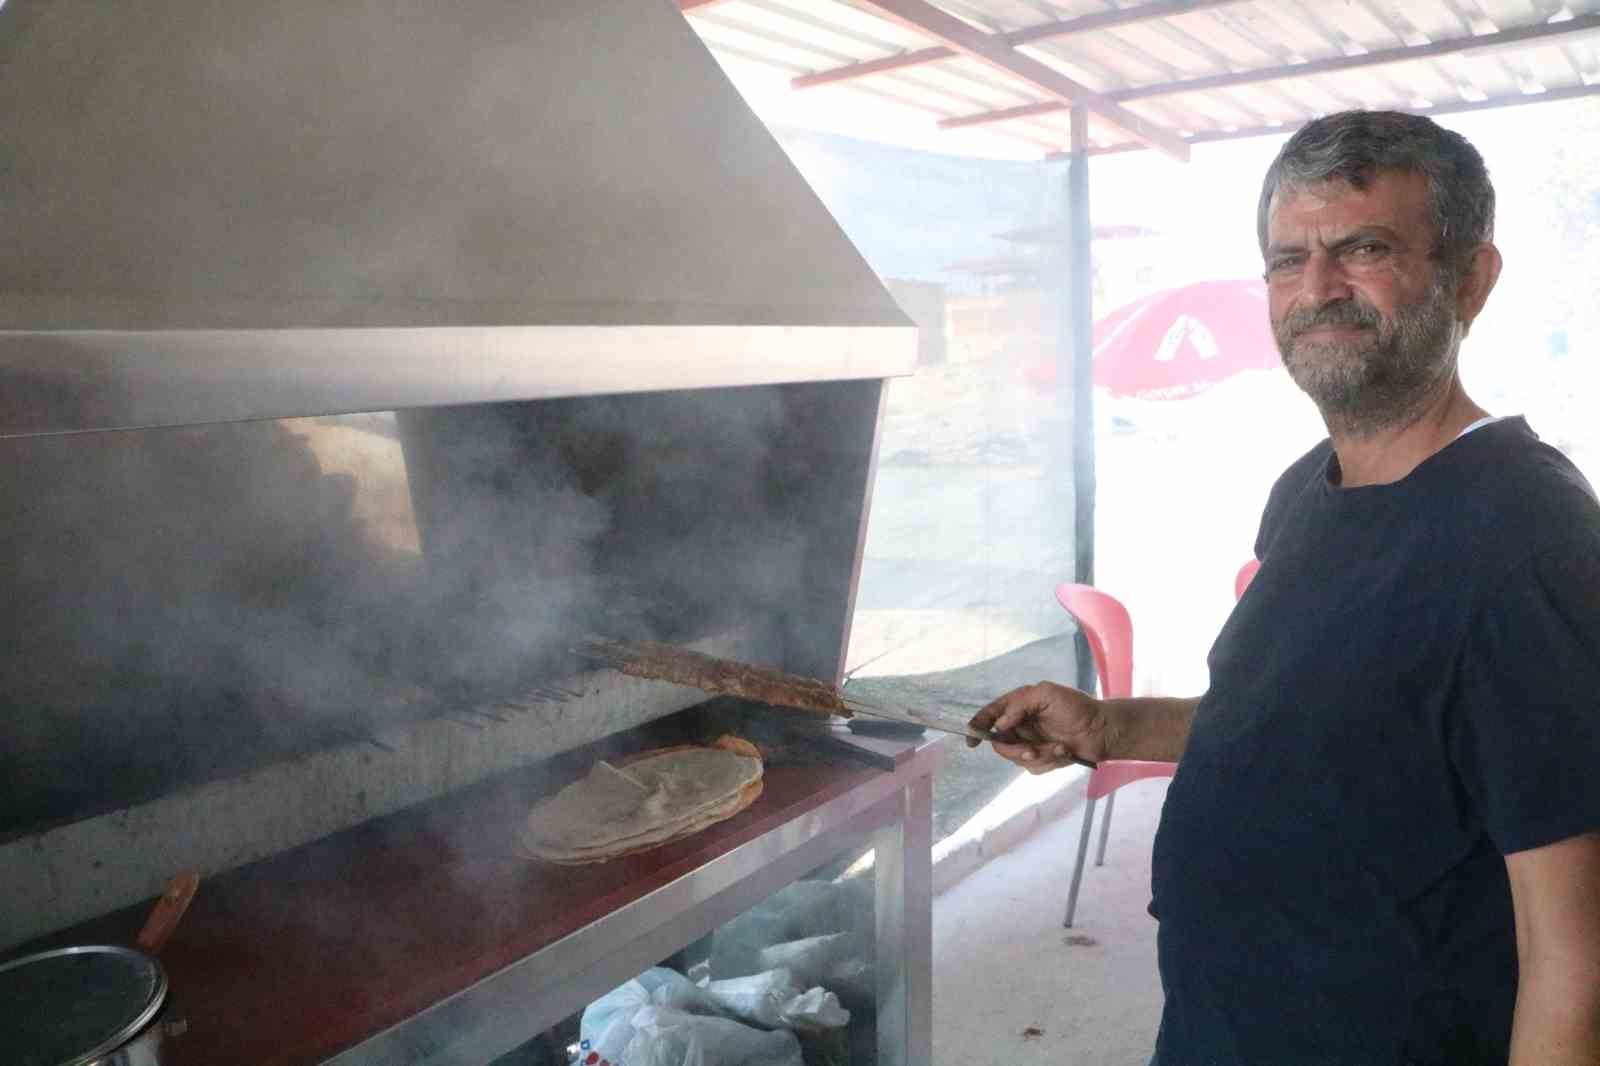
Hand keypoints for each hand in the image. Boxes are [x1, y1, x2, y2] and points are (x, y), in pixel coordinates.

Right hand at [966, 682, 1106, 773]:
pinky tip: (1065, 751)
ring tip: (1060, 748)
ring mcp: (1030, 744)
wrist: (1102, 730)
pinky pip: (1033, 768)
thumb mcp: (1046, 694)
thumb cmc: (1076, 707)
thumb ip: (1019, 704)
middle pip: (999, 743)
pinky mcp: (1042, 760)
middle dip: (1015, 750)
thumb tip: (999, 724)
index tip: (971, 740)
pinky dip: (1050, 761)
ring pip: (1017, 758)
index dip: (977, 726)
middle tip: (1031, 751)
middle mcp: (1020, 726)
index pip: (990, 716)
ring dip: (1040, 755)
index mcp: (1018, 706)